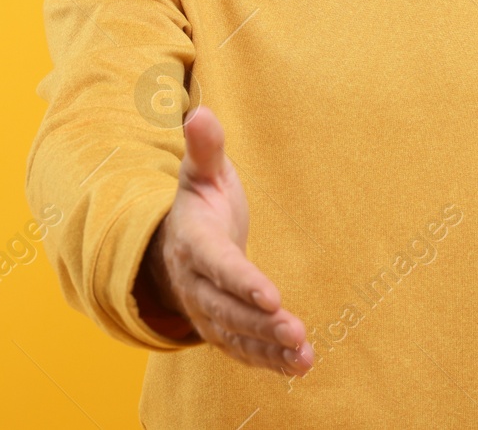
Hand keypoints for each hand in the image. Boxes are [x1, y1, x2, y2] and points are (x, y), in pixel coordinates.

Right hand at [142, 106, 314, 375]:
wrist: (174, 244)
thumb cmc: (198, 202)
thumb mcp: (200, 172)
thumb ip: (205, 148)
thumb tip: (200, 112)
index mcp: (194, 243)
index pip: (218, 265)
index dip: (242, 281)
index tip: (271, 295)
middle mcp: (196, 283)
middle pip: (227, 309)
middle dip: (260, 323)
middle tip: (295, 329)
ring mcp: (206, 311)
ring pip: (236, 335)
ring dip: (269, 347)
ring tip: (304, 355)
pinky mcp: (221, 329)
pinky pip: (243, 350)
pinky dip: (269, 360)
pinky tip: (300, 365)